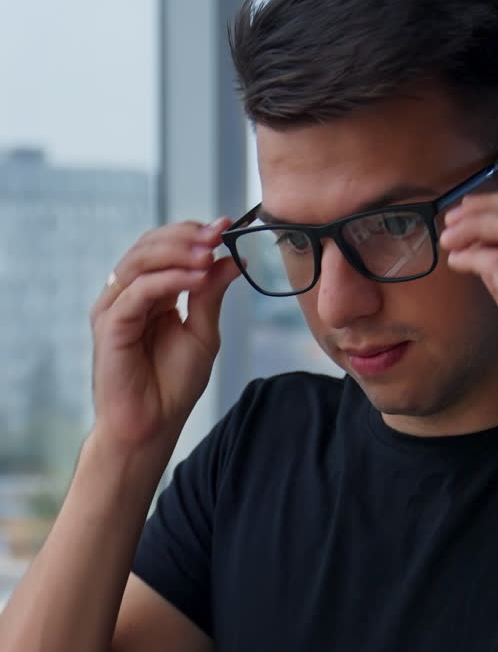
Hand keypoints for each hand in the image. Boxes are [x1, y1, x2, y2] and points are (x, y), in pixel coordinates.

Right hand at [90, 217, 237, 451]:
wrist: (152, 425)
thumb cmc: (172, 385)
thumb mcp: (202, 332)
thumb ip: (211, 294)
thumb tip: (232, 258)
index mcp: (149, 293)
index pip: (166, 248)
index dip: (194, 234)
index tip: (227, 226)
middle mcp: (128, 294)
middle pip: (150, 246)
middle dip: (186, 237)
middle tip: (219, 234)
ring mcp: (115, 307)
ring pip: (140, 261)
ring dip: (178, 252)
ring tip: (209, 253)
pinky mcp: (110, 325)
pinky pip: (138, 291)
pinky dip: (168, 280)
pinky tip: (196, 278)